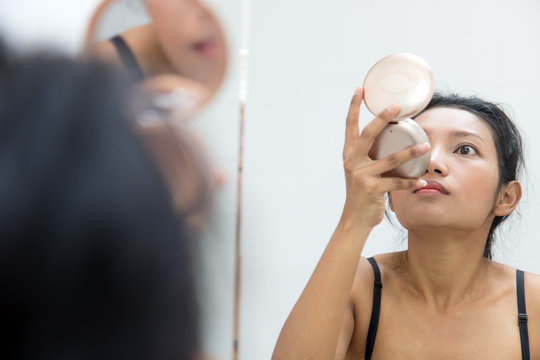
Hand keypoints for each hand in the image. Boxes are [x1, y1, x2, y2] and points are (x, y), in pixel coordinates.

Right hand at [341, 87, 428, 227]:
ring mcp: (361, 175)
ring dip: (409, 152)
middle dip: (382, 118)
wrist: (354, 219)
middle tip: (396, 106)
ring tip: (425, 145)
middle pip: (368, 135)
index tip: (360, 89)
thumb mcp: (360, 170)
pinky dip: (411, 182)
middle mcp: (352, 162)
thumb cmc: (362, 193)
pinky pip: (395, 183)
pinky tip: (422, 181)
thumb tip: (392, 139)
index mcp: (349, 154)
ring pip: (389, 159)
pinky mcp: (371, 189)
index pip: (350, 126)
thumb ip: (370, 155)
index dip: (354, 107)